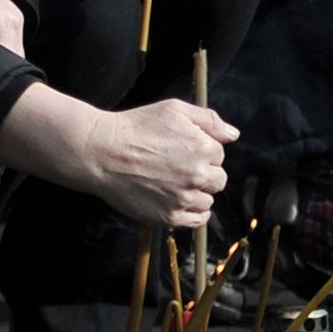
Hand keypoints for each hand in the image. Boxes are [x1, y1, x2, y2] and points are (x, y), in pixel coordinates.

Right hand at [0, 86, 231, 230]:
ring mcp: (183, 198)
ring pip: (207, 201)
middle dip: (203, 174)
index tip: (181, 150)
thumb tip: (233, 135)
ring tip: (172, 185)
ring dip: (196, 194)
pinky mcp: (168, 217)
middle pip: (218, 180)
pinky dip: (192, 215)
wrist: (99, 152)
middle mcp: (197, 175)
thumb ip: (208, 120)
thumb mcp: (174, 110)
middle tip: (178, 169)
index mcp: (204, 148)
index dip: (201, 151)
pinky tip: (179, 204)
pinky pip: (195, 221)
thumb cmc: (135, 127)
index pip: (218, 155)